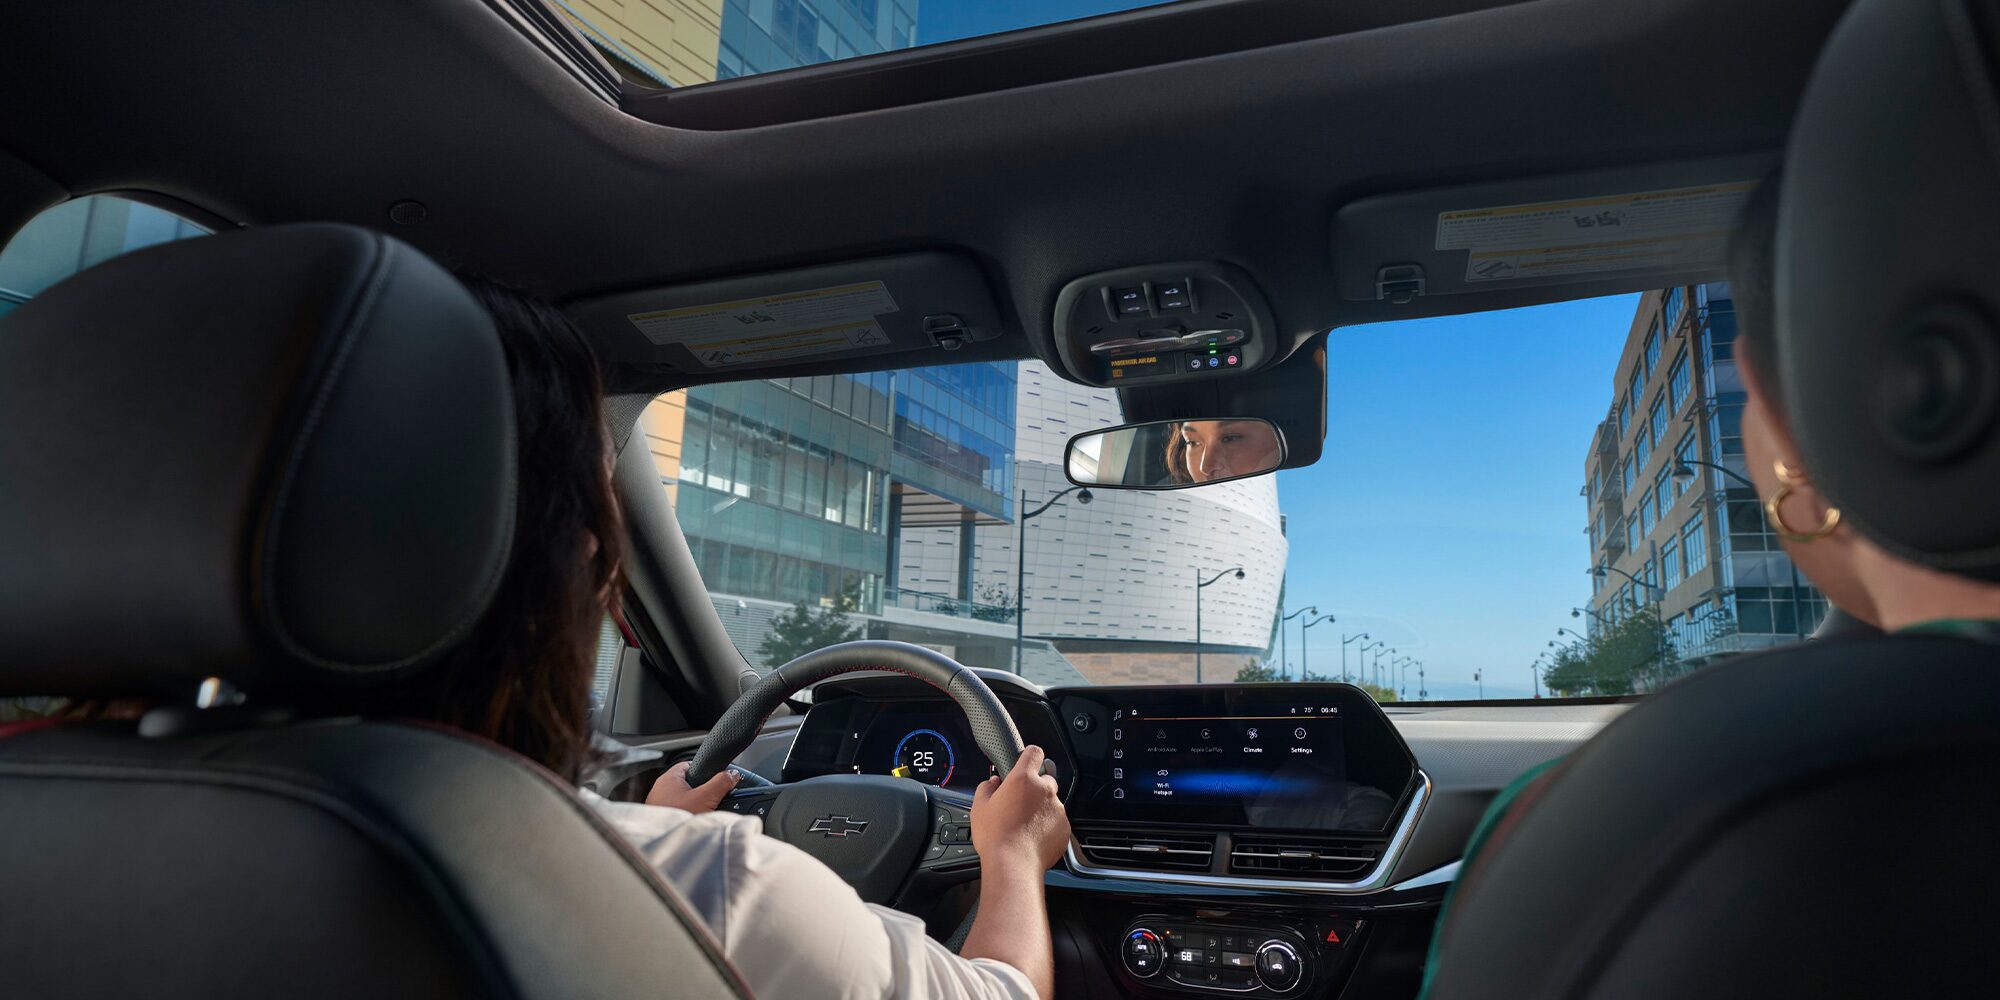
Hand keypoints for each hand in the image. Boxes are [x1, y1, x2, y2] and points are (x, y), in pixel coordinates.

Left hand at [645, 761, 738, 812]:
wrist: (662, 846)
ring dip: (693, 804)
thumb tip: (732, 774)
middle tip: (710, 799)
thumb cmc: (677, 818)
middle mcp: (660, 788)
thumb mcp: (706, 798)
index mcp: (669, 778)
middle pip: (687, 782)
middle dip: (700, 790)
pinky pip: (676, 810)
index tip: (715, 777)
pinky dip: (684, 814)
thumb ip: (721, 782)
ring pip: (681, 798)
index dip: (704, 770)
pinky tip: (691, 821)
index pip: (689, 764)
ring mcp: (658, 804)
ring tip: (701, 812)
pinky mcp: (659, 817)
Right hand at [971, 745, 1069, 874]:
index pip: (1034, 753)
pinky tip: (1034, 837)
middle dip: (1035, 788)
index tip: (1026, 762)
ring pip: (1051, 802)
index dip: (1030, 756)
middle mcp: (1045, 790)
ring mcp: (1057, 809)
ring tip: (1025, 826)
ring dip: (1042, 809)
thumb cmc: (996, 836)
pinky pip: (1057, 821)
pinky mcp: (1065, 828)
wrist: (1014, 865)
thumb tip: (993, 783)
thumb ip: (987, 787)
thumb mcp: (979, 807)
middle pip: (1045, 779)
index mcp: (1024, 779)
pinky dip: (1048, 826)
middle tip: (1020, 803)